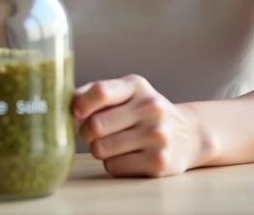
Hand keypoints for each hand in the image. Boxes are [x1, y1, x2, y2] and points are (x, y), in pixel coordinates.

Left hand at [73, 75, 206, 176]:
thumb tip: (63, 100)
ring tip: (109, 144)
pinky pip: (113, 166)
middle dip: (85, 132)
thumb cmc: (145, 112)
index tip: (75, 113)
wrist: (189, 135)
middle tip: (90, 133)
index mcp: (137, 86)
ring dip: (97, 149)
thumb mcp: (128, 92)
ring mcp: (157, 136)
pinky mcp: (158, 162)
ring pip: (101, 148)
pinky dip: (112, 163)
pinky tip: (125, 156)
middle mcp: (150, 108)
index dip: (80, 104)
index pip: (100, 92)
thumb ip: (95, 93)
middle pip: (95, 125)